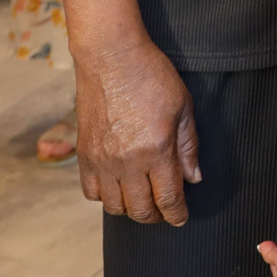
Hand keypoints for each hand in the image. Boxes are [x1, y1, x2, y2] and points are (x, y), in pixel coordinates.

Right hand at [73, 37, 198, 224]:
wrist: (111, 58)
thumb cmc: (152, 77)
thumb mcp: (184, 108)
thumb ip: (188, 147)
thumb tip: (193, 179)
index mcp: (156, 150)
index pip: (167, 198)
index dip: (176, 214)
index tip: (180, 219)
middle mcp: (126, 162)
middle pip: (140, 209)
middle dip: (156, 216)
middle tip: (165, 210)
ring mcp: (101, 160)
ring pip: (114, 206)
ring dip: (131, 209)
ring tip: (143, 200)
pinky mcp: (83, 154)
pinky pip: (91, 192)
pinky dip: (106, 197)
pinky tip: (119, 187)